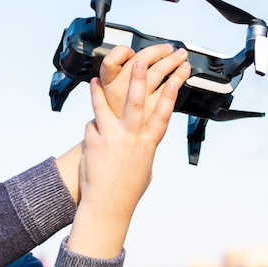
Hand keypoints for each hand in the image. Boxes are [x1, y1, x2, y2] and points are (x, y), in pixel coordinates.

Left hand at [66, 45, 189, 257]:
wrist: (107, 204)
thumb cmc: (129, 186)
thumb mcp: (144, 163)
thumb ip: (143, 142)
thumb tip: (142, 131)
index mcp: (148, 143)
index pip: (162, 113)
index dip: (170, 93)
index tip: (176, 76)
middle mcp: (130, 138)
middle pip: (135, 102)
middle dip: (137, 80)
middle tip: (139, 62)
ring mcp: (110, 138)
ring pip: (104, 107)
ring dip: (100, 92)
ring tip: (96, 79)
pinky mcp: (93, 142)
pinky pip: (91, 125)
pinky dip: (93, 125)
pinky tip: (93, 129)